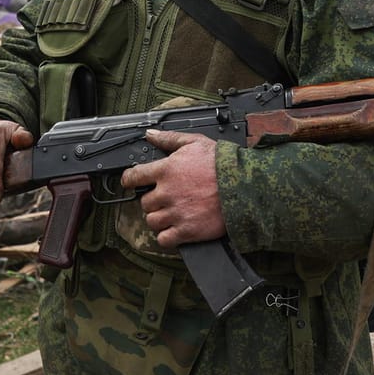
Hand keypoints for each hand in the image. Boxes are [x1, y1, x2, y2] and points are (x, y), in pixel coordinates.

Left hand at [120, 129, 225, 247]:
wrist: (244, 186)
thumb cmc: (221, 164)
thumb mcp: (195, 142)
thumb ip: (169, 139)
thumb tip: (150, 135)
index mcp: (166, 170)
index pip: (134, 177)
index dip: (129, 180)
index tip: (131, 182)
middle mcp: (167, 193)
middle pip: (144, 203)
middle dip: (153, 201)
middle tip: (166, 198)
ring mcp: (176, 213)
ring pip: (152, 221)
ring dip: (159, 219)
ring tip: (171, 213)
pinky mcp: (187, 231)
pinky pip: (164, 239)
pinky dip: (166, 236)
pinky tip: (175, 229)